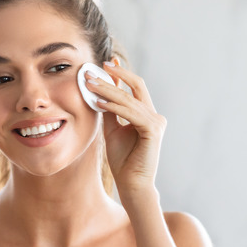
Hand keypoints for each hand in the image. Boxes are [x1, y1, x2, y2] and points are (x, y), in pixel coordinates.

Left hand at [84, 62, 165, 194]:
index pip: (136, 88)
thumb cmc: (123, 160)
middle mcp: (155, 116)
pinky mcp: (153, 131)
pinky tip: (100, 102)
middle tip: (98, 66)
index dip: (122, 75)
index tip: (107, 63)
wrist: (131, 183)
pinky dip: (115, 107)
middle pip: (137, 86)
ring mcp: (156, 123)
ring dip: (109, 90)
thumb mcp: (113, 130)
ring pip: (130, 99)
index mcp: (147, 115)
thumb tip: (100, 93)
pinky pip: (131, 113)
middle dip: (117, 75)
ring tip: (90, 84)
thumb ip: (110, 112)